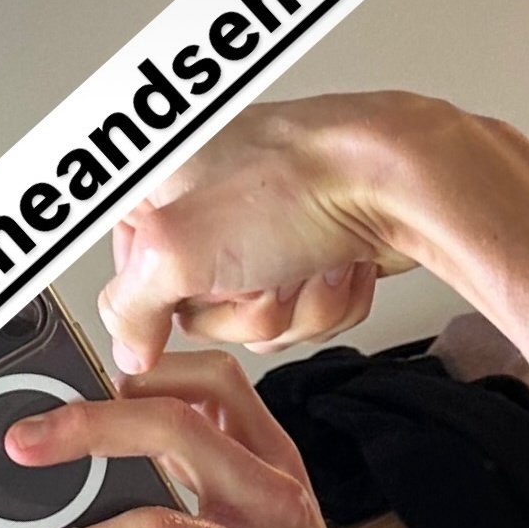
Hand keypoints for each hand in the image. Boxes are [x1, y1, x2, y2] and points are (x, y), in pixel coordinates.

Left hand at [0, 350, 442, 527]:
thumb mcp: (263, 518)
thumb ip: (204, 474)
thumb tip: (107, 436)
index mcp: (270, 464)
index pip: (212, 384)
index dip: (142, 371)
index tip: (73, 387)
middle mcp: (272, 502)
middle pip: (176, 432)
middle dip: (86, 431)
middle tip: (21, 448)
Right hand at [97, 95, 426, 372]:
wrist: (401, 183)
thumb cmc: (300, 182)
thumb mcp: (177, 250)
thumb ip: (130, 306)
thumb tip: (127, 347)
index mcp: (160, 180)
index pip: (130, 279)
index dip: (164, 301)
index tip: (192, 295)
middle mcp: (210, 199)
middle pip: (200, 310)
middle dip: (242, 307)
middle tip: (261, 270)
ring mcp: (266, 226)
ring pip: (258, 321)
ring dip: (291, 308)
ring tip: (306, 260)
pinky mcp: (315, 250)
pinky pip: (305, 314)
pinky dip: (325, 301)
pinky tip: (335, 262)